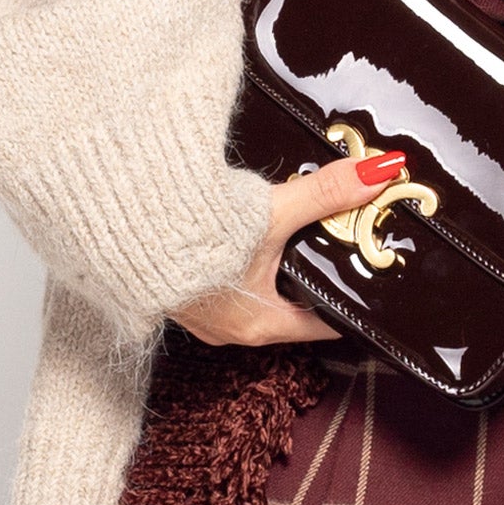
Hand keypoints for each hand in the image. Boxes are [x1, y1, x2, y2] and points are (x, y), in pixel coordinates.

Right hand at [171, 149, 407, 345]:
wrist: (127, 229)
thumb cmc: (194, 234)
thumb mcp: (273, 213)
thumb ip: (326, 194)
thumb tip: (376, 176)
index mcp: (262, 325)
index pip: (324, 323)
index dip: (351, 300)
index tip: (373, 281)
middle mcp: (234, 329)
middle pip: (294, 308)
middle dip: (316, 278)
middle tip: (344, 247)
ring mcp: (206, 316)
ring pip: (260, 295)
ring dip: (278, 269)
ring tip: (302, 237)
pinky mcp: (185, 295)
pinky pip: (229, 285)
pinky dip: (247, 264)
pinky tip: (250, 235)